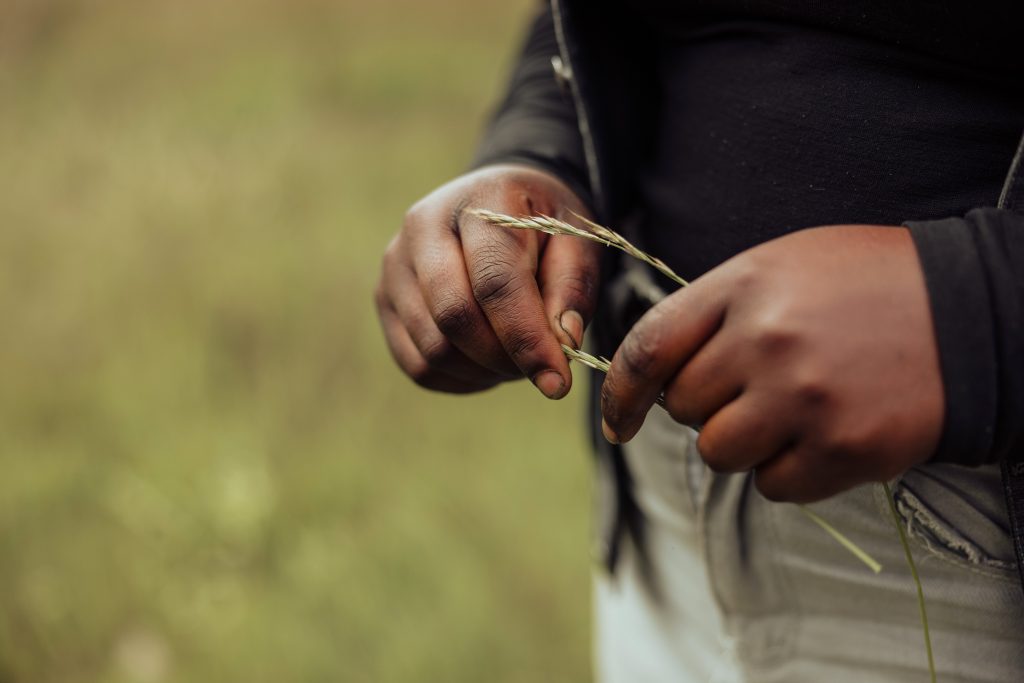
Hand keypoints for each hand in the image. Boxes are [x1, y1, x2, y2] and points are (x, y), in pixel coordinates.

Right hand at [376, 164, 600, 396]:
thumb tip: (563, 342)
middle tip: (540, 369)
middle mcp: (423, 226)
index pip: (496, 282)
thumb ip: (572, 287)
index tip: (557, 383)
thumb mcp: (576, 239)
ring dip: (483, 371)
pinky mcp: (384, 298)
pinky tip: (488, 363)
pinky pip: (418, 366)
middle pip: (454, 316)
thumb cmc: (541, 224)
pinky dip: (460, 379)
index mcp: (480, 201)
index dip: (527, 339)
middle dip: (503, 359)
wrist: (494, 203)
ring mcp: (396, 264)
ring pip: (433, 349)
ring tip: (516, 357)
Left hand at [600, 225, 943, 502]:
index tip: (617, 420)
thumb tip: (658, 374)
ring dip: (743, 443)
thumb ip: (715, 311)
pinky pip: (772, 486)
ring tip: (789, 412)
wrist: (972, 312)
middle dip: (705, 407)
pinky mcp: (841, 448)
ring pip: (719, 452)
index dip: (621, 392)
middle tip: (754, 388)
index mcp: (743, 287)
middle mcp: (765, 340)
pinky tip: (822, 435)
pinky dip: (787, 471)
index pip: (649, 349)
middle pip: (682, 408)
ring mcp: (803, 397)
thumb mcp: (782, 266)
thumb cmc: (867, 285)